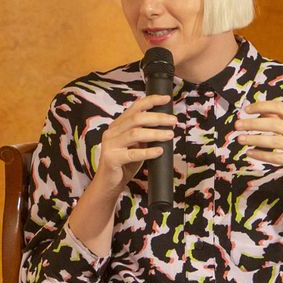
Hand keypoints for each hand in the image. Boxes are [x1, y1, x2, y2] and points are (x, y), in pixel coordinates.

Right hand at [65, 93, 174, 249]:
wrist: (109, 183)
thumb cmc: (124, 163)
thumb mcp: (135, 144)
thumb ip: (144, 134)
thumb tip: (165, 125)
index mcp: (118, 125)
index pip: (134, 108)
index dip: (151, 101)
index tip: (166, 99)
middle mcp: (112, 132)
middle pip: (136, 119)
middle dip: (157, 118)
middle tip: (173, 121)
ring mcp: (110, 145)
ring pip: (135, 133)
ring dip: (155, 133)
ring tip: (170, 135)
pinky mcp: (112, 159)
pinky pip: (133, 154)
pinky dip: (148, 152)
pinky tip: (159, 151)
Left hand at [234, 99, 282, 191]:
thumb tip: (262, 111)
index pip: (280, 107)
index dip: (262, 106)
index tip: (247, 109)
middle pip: (273, 124)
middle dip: (253, 123)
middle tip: (237, 125)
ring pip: (273, 141)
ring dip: (254, 139)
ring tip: (240, 139)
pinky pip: (276, 157)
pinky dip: (261, 155)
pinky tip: (250, 153)